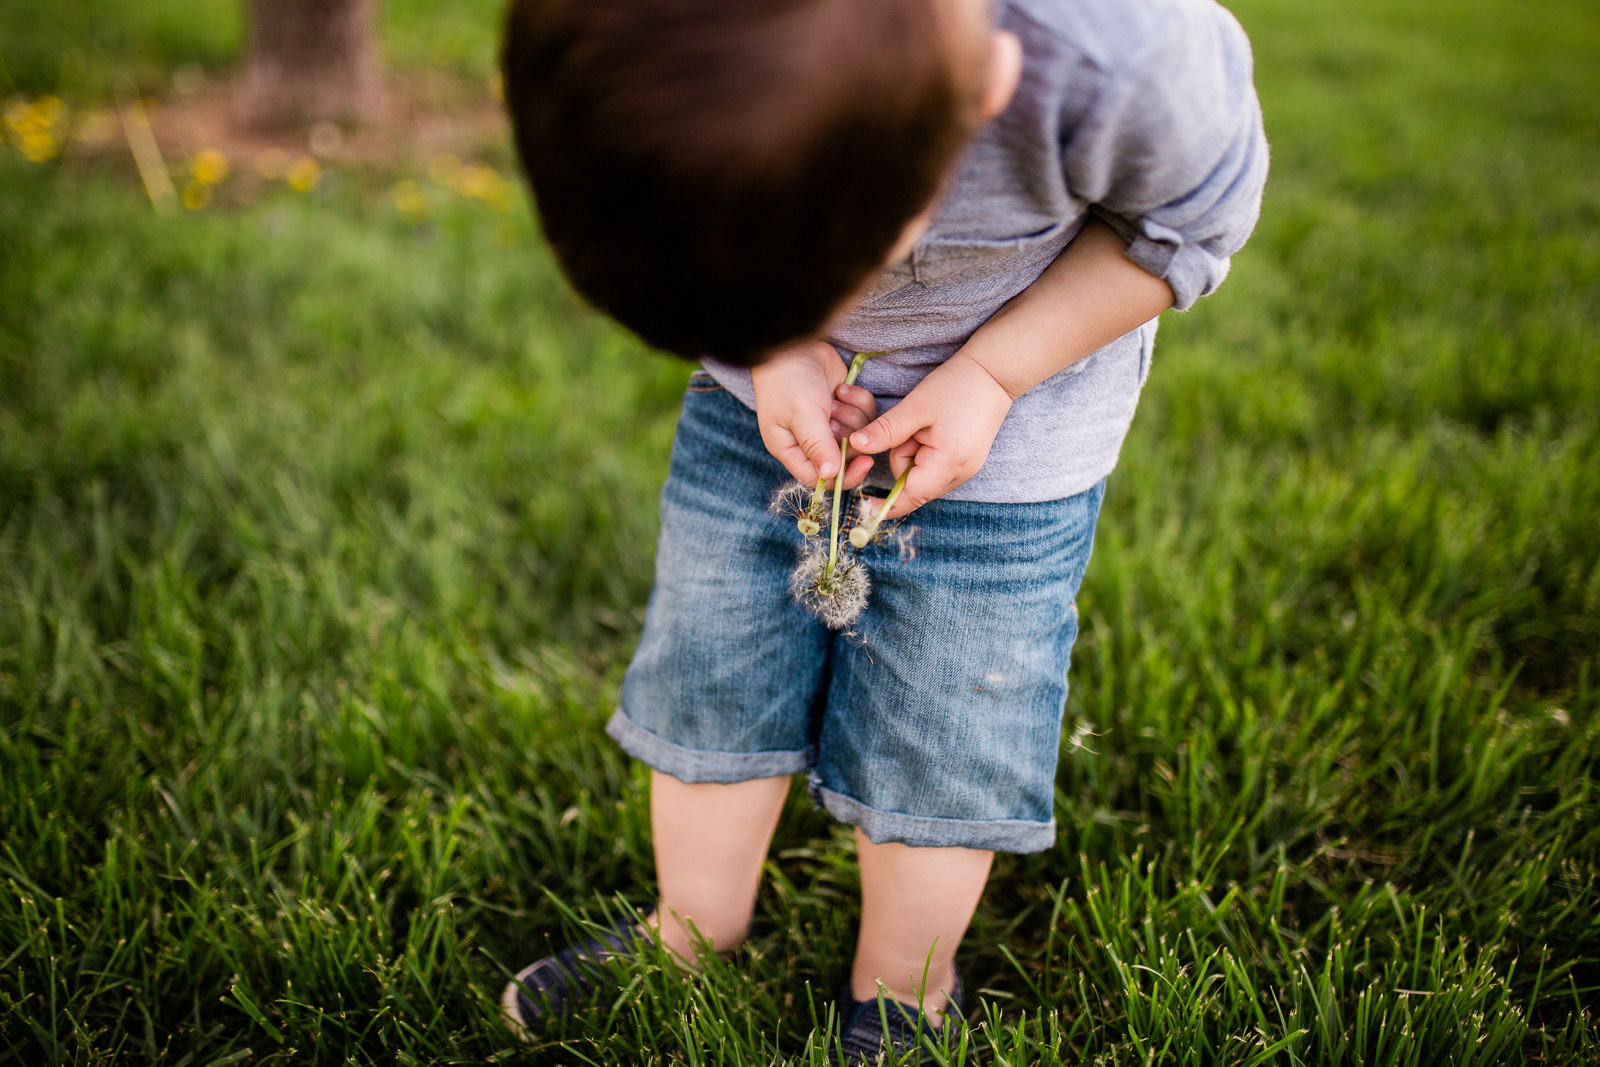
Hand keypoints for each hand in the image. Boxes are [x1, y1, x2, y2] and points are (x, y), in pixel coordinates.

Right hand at [751, 342, 878, 488]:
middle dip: (849, 437)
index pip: (819, 478)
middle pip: (844, 458)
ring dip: (853, 417)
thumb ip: (818, 446)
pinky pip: (864, 414)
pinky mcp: (843, 405)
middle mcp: (809, 440)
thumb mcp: (802, 414)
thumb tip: (830, 476)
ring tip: (836, 398)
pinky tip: (842, 387)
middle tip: (838, 414)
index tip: (865, 462)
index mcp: (790, 449)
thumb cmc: (788, 379)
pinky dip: (858, 401)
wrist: (794, 340)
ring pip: (858, 436)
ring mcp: (828, 422)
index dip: (844, 475)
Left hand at [847, 351, 1012, 519]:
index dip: (886, 505)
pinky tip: (934, 430)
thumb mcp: (915, 407)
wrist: (994, 373)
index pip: (911, 498)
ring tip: (927, 425)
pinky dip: (926, 451)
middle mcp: (960, 474)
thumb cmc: (956, 387)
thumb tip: (854, 446)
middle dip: (903, 458)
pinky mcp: (966, 461)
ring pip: (923, 474)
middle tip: (914, 428)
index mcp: (947, 464)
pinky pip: (935, 466)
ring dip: (915, 453)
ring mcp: (966, 469)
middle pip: (914, 484)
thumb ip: (885, 431)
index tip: (864, 503)